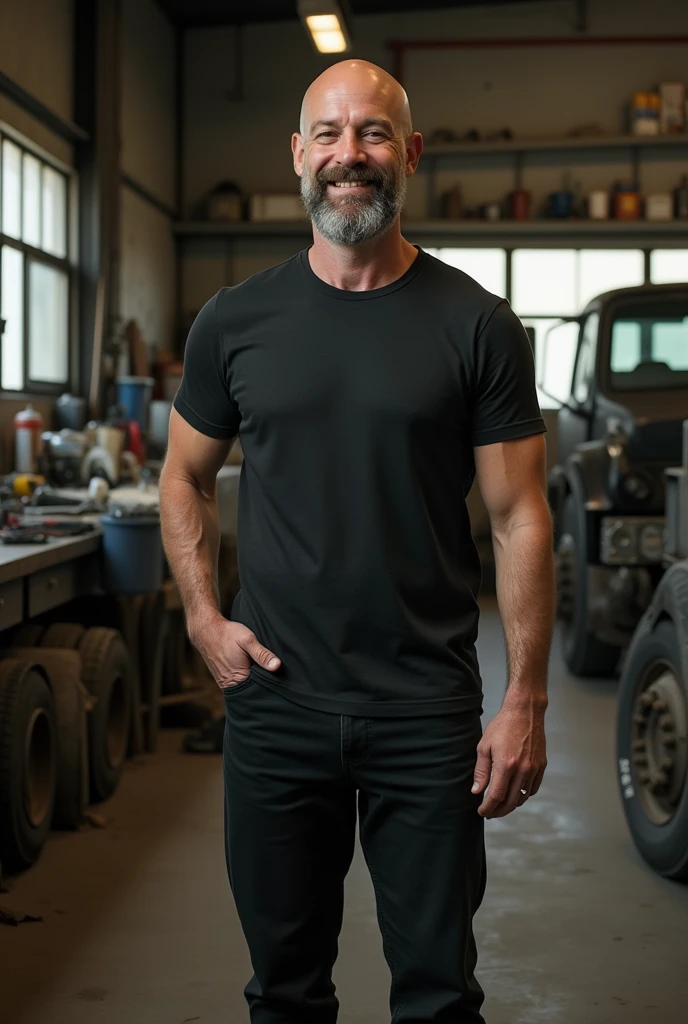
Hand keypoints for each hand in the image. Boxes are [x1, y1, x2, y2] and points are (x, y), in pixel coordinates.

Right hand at [189, 615, 280, 690]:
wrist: (206, 630)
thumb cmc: (227, 634)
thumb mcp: (247, 640)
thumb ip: (262, 654)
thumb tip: (277, 666)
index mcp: (238, 679)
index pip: (260, 690)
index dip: (271, 685)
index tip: (280, 679)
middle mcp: (231, 685)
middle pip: (253, 690)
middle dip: (263, 684)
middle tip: (272, 672)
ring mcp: (225, 683)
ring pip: (245, 686)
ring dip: (254, 680)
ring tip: (262, 670)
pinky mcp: (223, 679)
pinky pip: (238, 683)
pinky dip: (246, 678)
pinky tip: (251, 668)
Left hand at [471, 700, 546, 817]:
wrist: (525, 712)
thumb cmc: (502, 726)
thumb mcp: (484, 746)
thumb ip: (481, 771)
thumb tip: (477, 791)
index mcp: (506, 765)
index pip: (496, 796)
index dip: (488, 807)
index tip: (481, 812)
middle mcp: (522, 770)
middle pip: (511, 802)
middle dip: (498, 811)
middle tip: (489, 813)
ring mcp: (534, 769)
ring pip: (522, 797)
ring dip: (511, 805)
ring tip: (500, 805)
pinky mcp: (541, 766)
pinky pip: (533, 788)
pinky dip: (523, 795)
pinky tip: (515, 794)